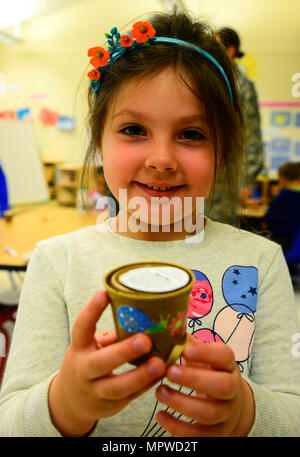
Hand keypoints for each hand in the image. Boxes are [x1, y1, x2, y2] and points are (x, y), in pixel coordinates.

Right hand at [48, 290, 165, 435]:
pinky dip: (147, 385)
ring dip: (140, 376)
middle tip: (145, 340)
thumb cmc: (88, 361)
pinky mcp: (110, 406)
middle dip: (123, 352)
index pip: (81, 328)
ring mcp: (95, 391)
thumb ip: (113, 334)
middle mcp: (83, 370)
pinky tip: (162, 373)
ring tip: (159, 363)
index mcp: (79, 348)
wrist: (71, 400)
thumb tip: (146, 315)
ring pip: (116, 387)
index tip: (104, 293)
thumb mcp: (91, 345)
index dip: (91, 311)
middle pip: (100, 362)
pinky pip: (130, 397)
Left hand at [155, 334, 254, 436]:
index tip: (185, 349)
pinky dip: (178, 428)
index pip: (225, 356)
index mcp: (228, 365)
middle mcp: (232, 389)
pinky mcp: (216, 435)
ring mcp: (226, 414)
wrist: (228, 405)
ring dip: (181, 403)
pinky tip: (160, 416)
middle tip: (169, 372)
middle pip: (222, 386)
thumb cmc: (208, 373)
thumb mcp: (204, 357)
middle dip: (194, 379)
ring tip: (159, 392)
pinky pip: (200, 436)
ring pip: (209, 412)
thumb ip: (188, 344)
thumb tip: (165, 327)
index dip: (206, 352)